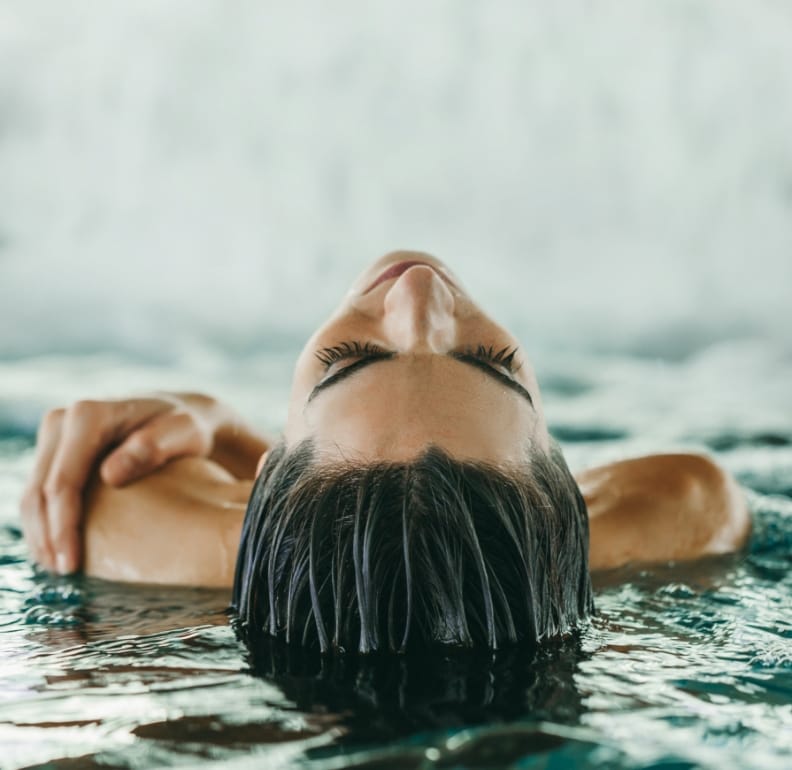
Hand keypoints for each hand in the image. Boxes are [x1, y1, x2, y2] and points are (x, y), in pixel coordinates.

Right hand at [19, 393, 266, 574]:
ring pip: (32, 496)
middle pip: (39, 491)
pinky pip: (40, 494)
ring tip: (60, 570)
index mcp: (88, 416)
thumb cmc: (186, 427)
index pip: (63, 481)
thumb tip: (110, 474)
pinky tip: (59, 552)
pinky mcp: (55, 453)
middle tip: (66, 577)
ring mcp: (55, 436)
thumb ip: (153, 447)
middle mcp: (63, 421)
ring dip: (40, 536)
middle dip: (47, 538)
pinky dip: (45, 525)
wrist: (178, 416)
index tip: (73, 564)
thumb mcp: (183, 432)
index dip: (63, 526)